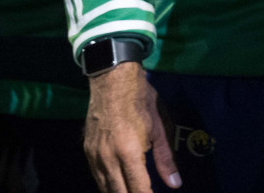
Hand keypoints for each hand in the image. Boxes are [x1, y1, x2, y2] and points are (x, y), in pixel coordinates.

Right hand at [84, 61, 179, 192]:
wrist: (112, 81)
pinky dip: (108, 187)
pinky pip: (97, 178)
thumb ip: (165, 158)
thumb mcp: (159, 128)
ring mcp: (94, 157)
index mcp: (129, 152)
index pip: (138, 189)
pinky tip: (119, 187)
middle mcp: (108, 159)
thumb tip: (175, 184)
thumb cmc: (141, 101)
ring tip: (134, 192)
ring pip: (105, 189)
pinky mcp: (87, 153)